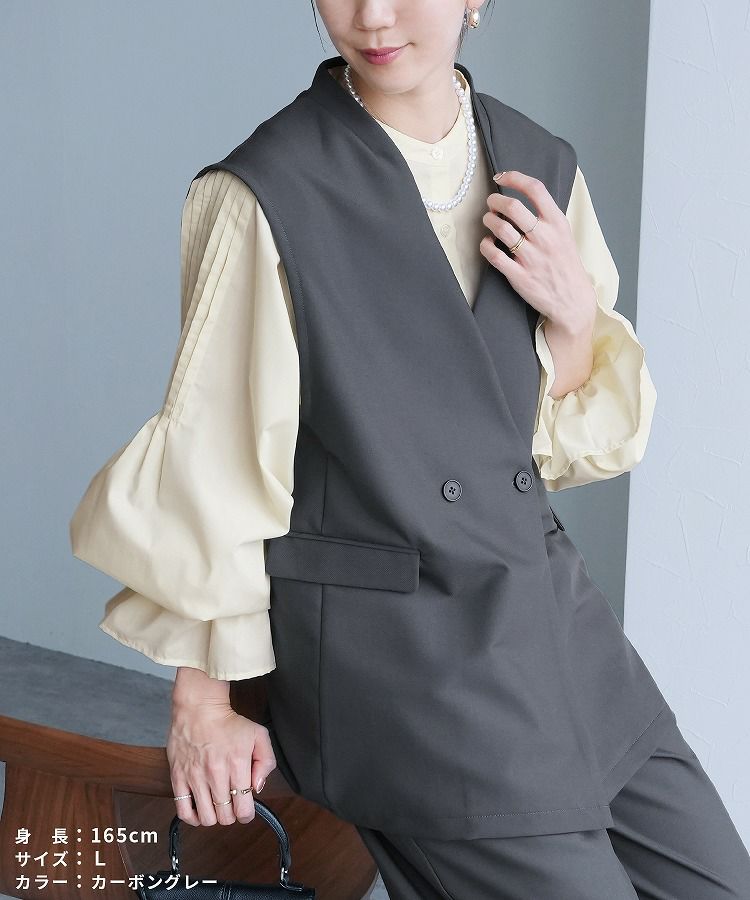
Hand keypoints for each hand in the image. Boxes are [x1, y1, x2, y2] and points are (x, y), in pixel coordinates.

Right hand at [167, 671, 276, 826]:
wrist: (199, 708)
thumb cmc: (229, 722)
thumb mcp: (258, 735)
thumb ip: (266, 762)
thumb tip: (257, 788)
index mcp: (237, 763)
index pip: (243, 808)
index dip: (247, 814)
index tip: (246, 809)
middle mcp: (215, 773)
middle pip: (225, 816)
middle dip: (232, 814)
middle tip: (232, 803)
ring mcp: (195, 777)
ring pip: (206, 818)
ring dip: (214, 816)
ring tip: (217, 805)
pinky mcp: (178, 777)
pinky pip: (184, 811)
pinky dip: (193, 817)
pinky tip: (200, 809)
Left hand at [480, 170, 596, 334]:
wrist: (572, 300)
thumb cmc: (565, 264)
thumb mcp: (564, 234)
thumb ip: (546, 217)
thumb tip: (520, 198)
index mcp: (557, 223)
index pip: (535, 189)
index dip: (514, 177)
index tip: (501, 177)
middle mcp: (544, 237)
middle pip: (512, 207)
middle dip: (494, 201)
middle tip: (491, 204)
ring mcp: (531, 257)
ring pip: (500, 228)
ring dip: (488, 220)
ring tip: (489, 221)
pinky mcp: (519, 276)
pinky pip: (494, 255)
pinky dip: (485, 245)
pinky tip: (487, 243)